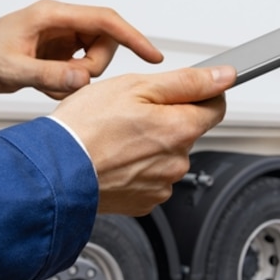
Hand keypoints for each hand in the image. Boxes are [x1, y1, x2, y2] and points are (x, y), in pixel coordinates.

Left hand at [0, 0, 162, 102]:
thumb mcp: (11, 70)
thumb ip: (49, 75)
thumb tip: (84, 78)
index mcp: (51, 15)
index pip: (104, 20)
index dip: (132, 36)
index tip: (152, 55)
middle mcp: (58, 22)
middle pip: (103, 42)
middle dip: (92, 68)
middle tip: (66, 83)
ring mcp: (58, 38)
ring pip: (93, 58)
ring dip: (78, 78)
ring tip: (47, 85)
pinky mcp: (55, 53)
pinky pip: (78, 69)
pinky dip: (67, 84)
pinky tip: (44, 87)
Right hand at [51, 66, 234, 215]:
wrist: (55, 172)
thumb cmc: (85, 128)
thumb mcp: (136, 87)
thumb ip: (186, 81)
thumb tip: (223, 77)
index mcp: (180, 129)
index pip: (215, 107)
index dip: (201, 93)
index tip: (183, 90)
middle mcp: (177, 161)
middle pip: (186, 131)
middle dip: (165, 119)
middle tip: (130, 113)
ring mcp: (161, 185)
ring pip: (166, 155)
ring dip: (149, 145)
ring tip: (115, 138)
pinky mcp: (143, 201)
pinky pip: (149, 178)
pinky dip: (136, 167)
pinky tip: (114, 158)